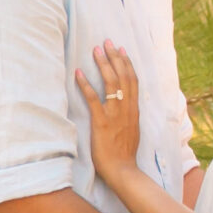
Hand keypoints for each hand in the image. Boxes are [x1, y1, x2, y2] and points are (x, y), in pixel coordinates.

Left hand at [76, 40, 141, 181]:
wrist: (123, 171)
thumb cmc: (123, 154)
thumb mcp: (131, 131)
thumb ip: (128, 117)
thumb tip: (123, 108)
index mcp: (134, 110)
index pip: (133, 80)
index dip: (127, 63)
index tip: (121, 49)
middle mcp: (127, 108)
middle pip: (123, 76)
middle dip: (115, 56)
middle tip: (107, 41)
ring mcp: (115, 114)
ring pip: (112, 83)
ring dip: (103, 64)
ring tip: (95, 50)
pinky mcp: (102, 122)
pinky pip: (93, 99)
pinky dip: (85, 84)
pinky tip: (78, 73)